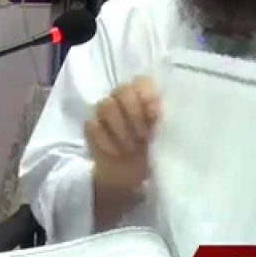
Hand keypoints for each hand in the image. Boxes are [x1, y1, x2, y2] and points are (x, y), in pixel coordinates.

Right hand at [85, 76, 161, 192]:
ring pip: (106, 105)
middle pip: (123, 90)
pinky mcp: (91, 125)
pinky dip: (107, 141)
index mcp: (144, 94)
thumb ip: (163, 122)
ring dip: (121, 129)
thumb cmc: (152, 150)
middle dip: (135, 114)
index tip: (156, 116)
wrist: (131, 174)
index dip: (148, 95)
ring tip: (132, 147)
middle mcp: (123, 97)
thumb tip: (161, 115)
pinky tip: (117, 152)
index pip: (142, 81)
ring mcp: (104, 109)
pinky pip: (93, 125)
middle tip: (144, 136)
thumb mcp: (164, 137)